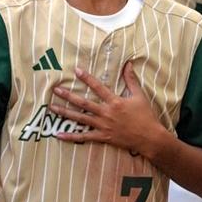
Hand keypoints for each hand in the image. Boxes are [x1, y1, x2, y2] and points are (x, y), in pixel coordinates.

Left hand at [49, 62, 167, 153]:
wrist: (150, 138)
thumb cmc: (146, 116)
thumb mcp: (139, 96)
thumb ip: (131, 80)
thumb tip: (128, 64)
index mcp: (115, 101)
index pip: (98, 87)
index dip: (87, 78)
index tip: (76, 70)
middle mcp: (106, 113)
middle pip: (83, 103)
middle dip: (68, 96)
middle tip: (55, 89)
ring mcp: (103, 126)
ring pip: (80, 118)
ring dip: (65, 113)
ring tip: (52, 108)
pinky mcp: (103, 137)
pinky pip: (84, 137)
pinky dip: (70, 136)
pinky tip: (58, 135)